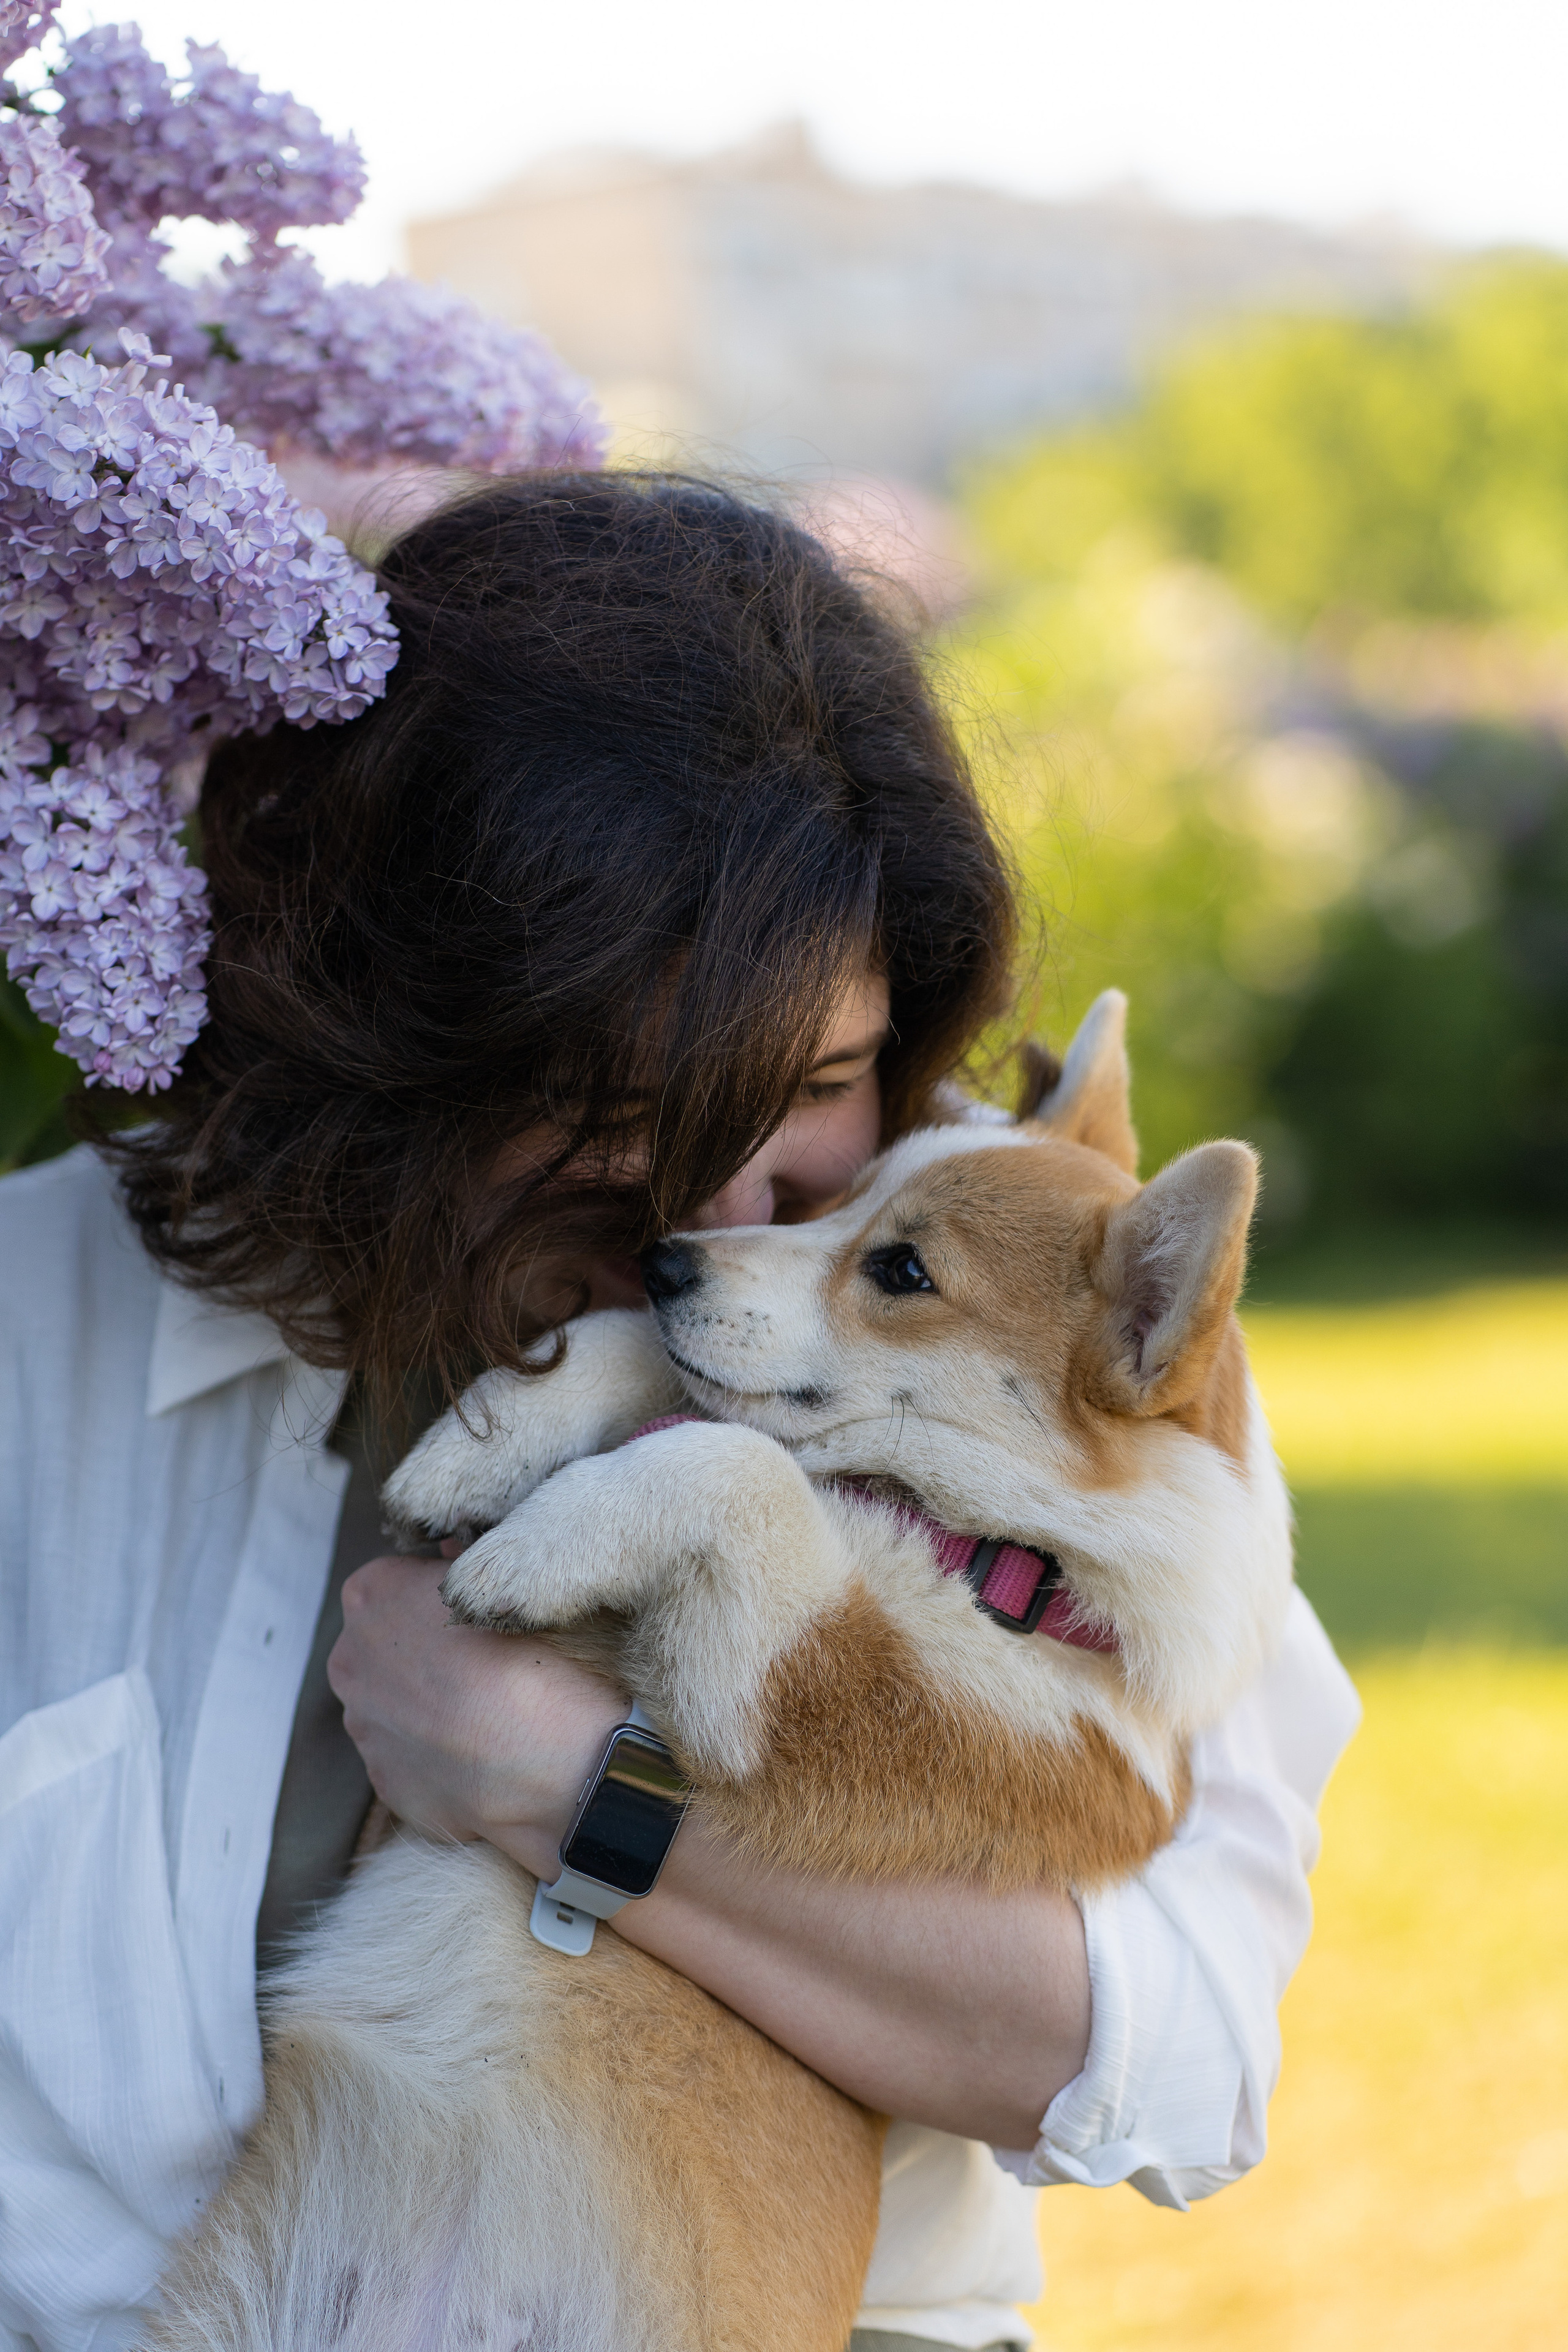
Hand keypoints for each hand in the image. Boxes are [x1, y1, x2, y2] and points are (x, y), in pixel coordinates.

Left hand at [326, 1554, 624, 1876]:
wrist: (556, 1761)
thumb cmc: (540, 1658)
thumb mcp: (512, 1584)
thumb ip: (467, 1562)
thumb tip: (454, 1553)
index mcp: (371, 1593)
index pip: (397, 1579)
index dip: (441, 1593)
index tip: (479, 1610)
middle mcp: (350, 1660)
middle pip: (384, 1645)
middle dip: (422, 1651)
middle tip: (486, 1663)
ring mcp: (363, 1728)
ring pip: (393, 1705)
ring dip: (429, 1707)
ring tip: (491, 1716)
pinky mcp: (384, 1783)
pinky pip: (410, 1759)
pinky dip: (440, 1758)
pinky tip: (485, 1759)